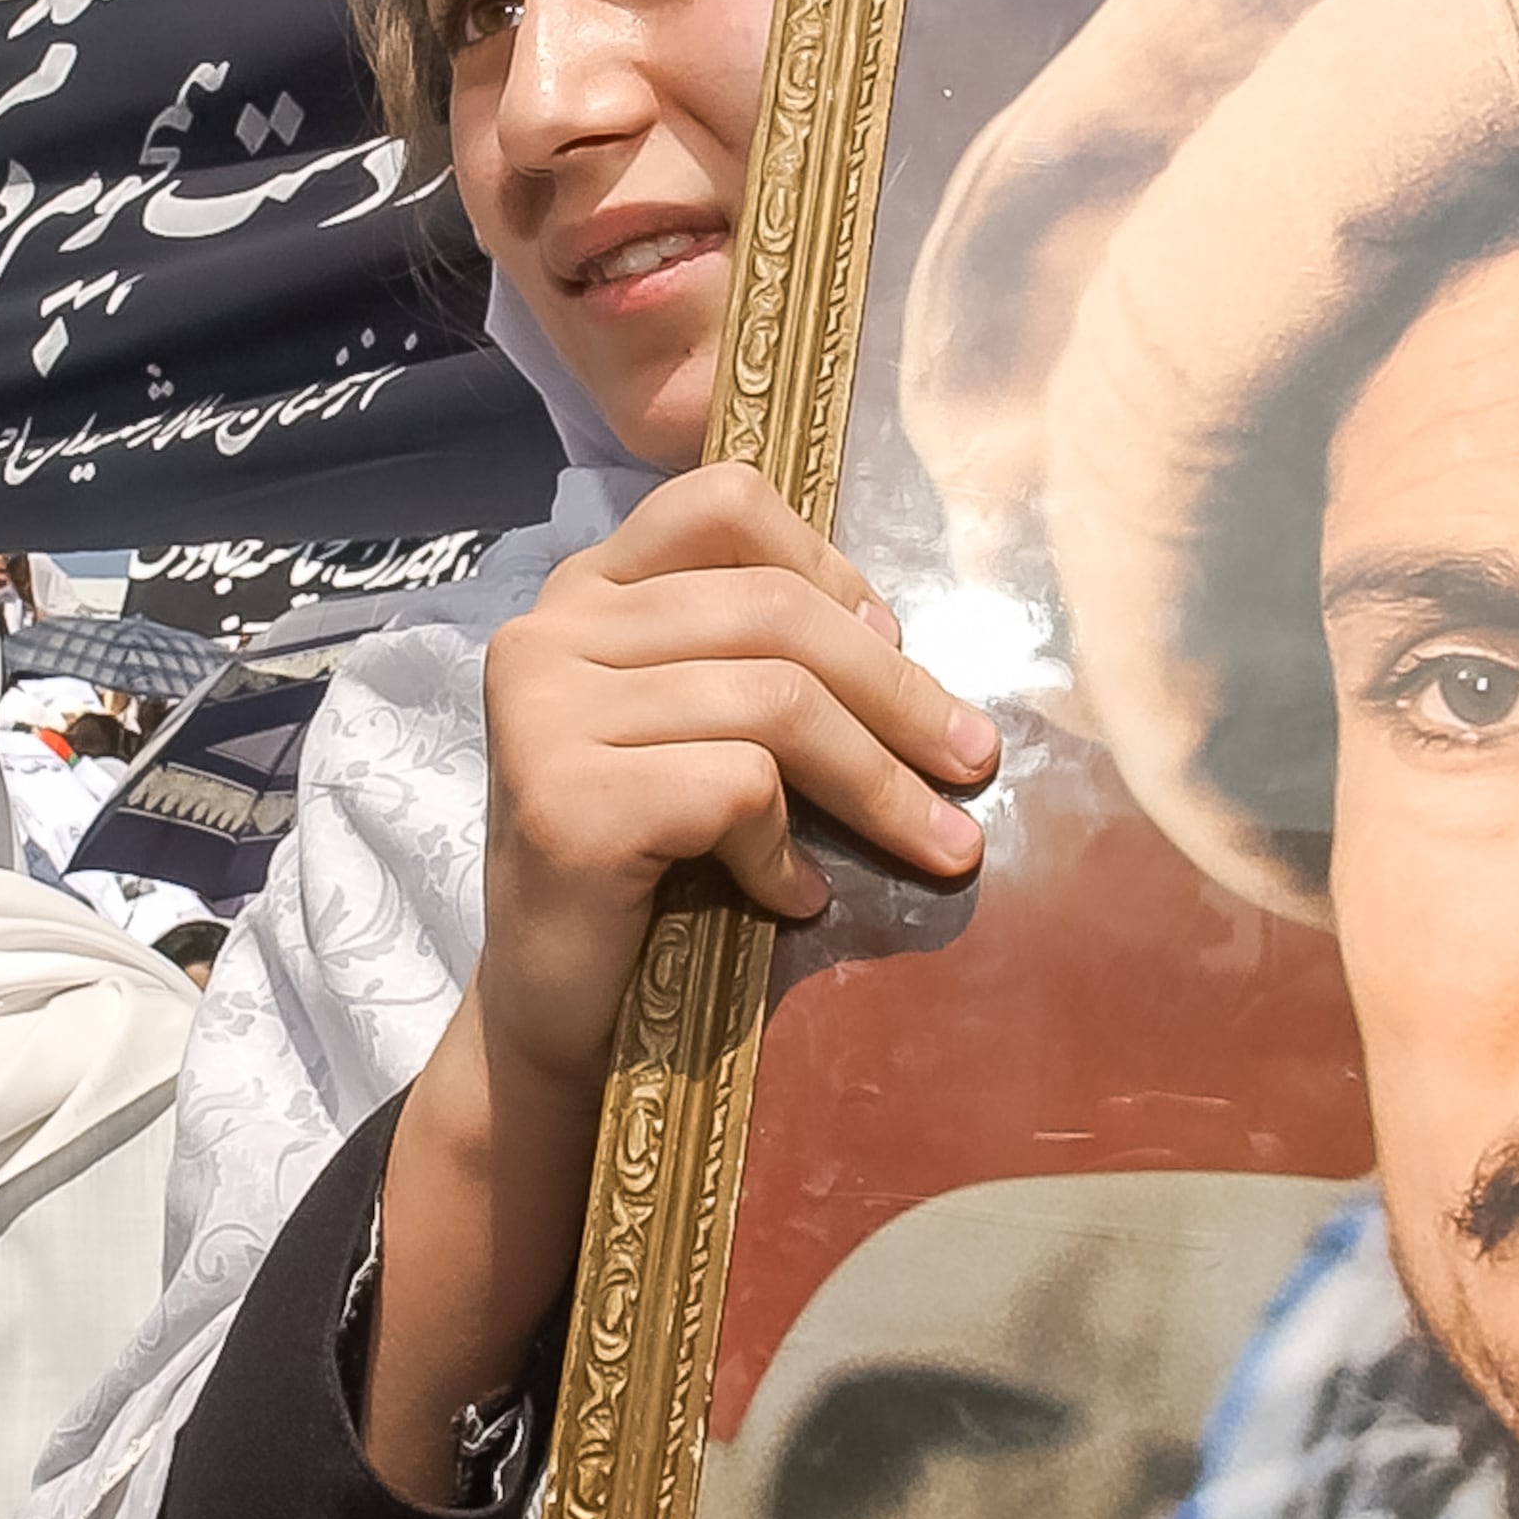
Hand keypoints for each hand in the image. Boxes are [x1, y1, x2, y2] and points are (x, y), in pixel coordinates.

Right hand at [365, 463, 994, 1503]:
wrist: (555, 1014)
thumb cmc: (647, 868)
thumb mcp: (699, 730)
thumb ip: (757, 655)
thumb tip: (890, 627)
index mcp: (584, 591)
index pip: (721, 504)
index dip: (829, 564)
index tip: (894, 643)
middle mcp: (547, 632)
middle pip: (774, 616)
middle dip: (901, 697)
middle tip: (976, 766)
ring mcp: (541, 714)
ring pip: (773, 702)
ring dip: (880, 785)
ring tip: (937, 847)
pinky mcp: (561, 803)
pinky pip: (735, 789)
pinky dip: (788, 851)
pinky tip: (794, 898)